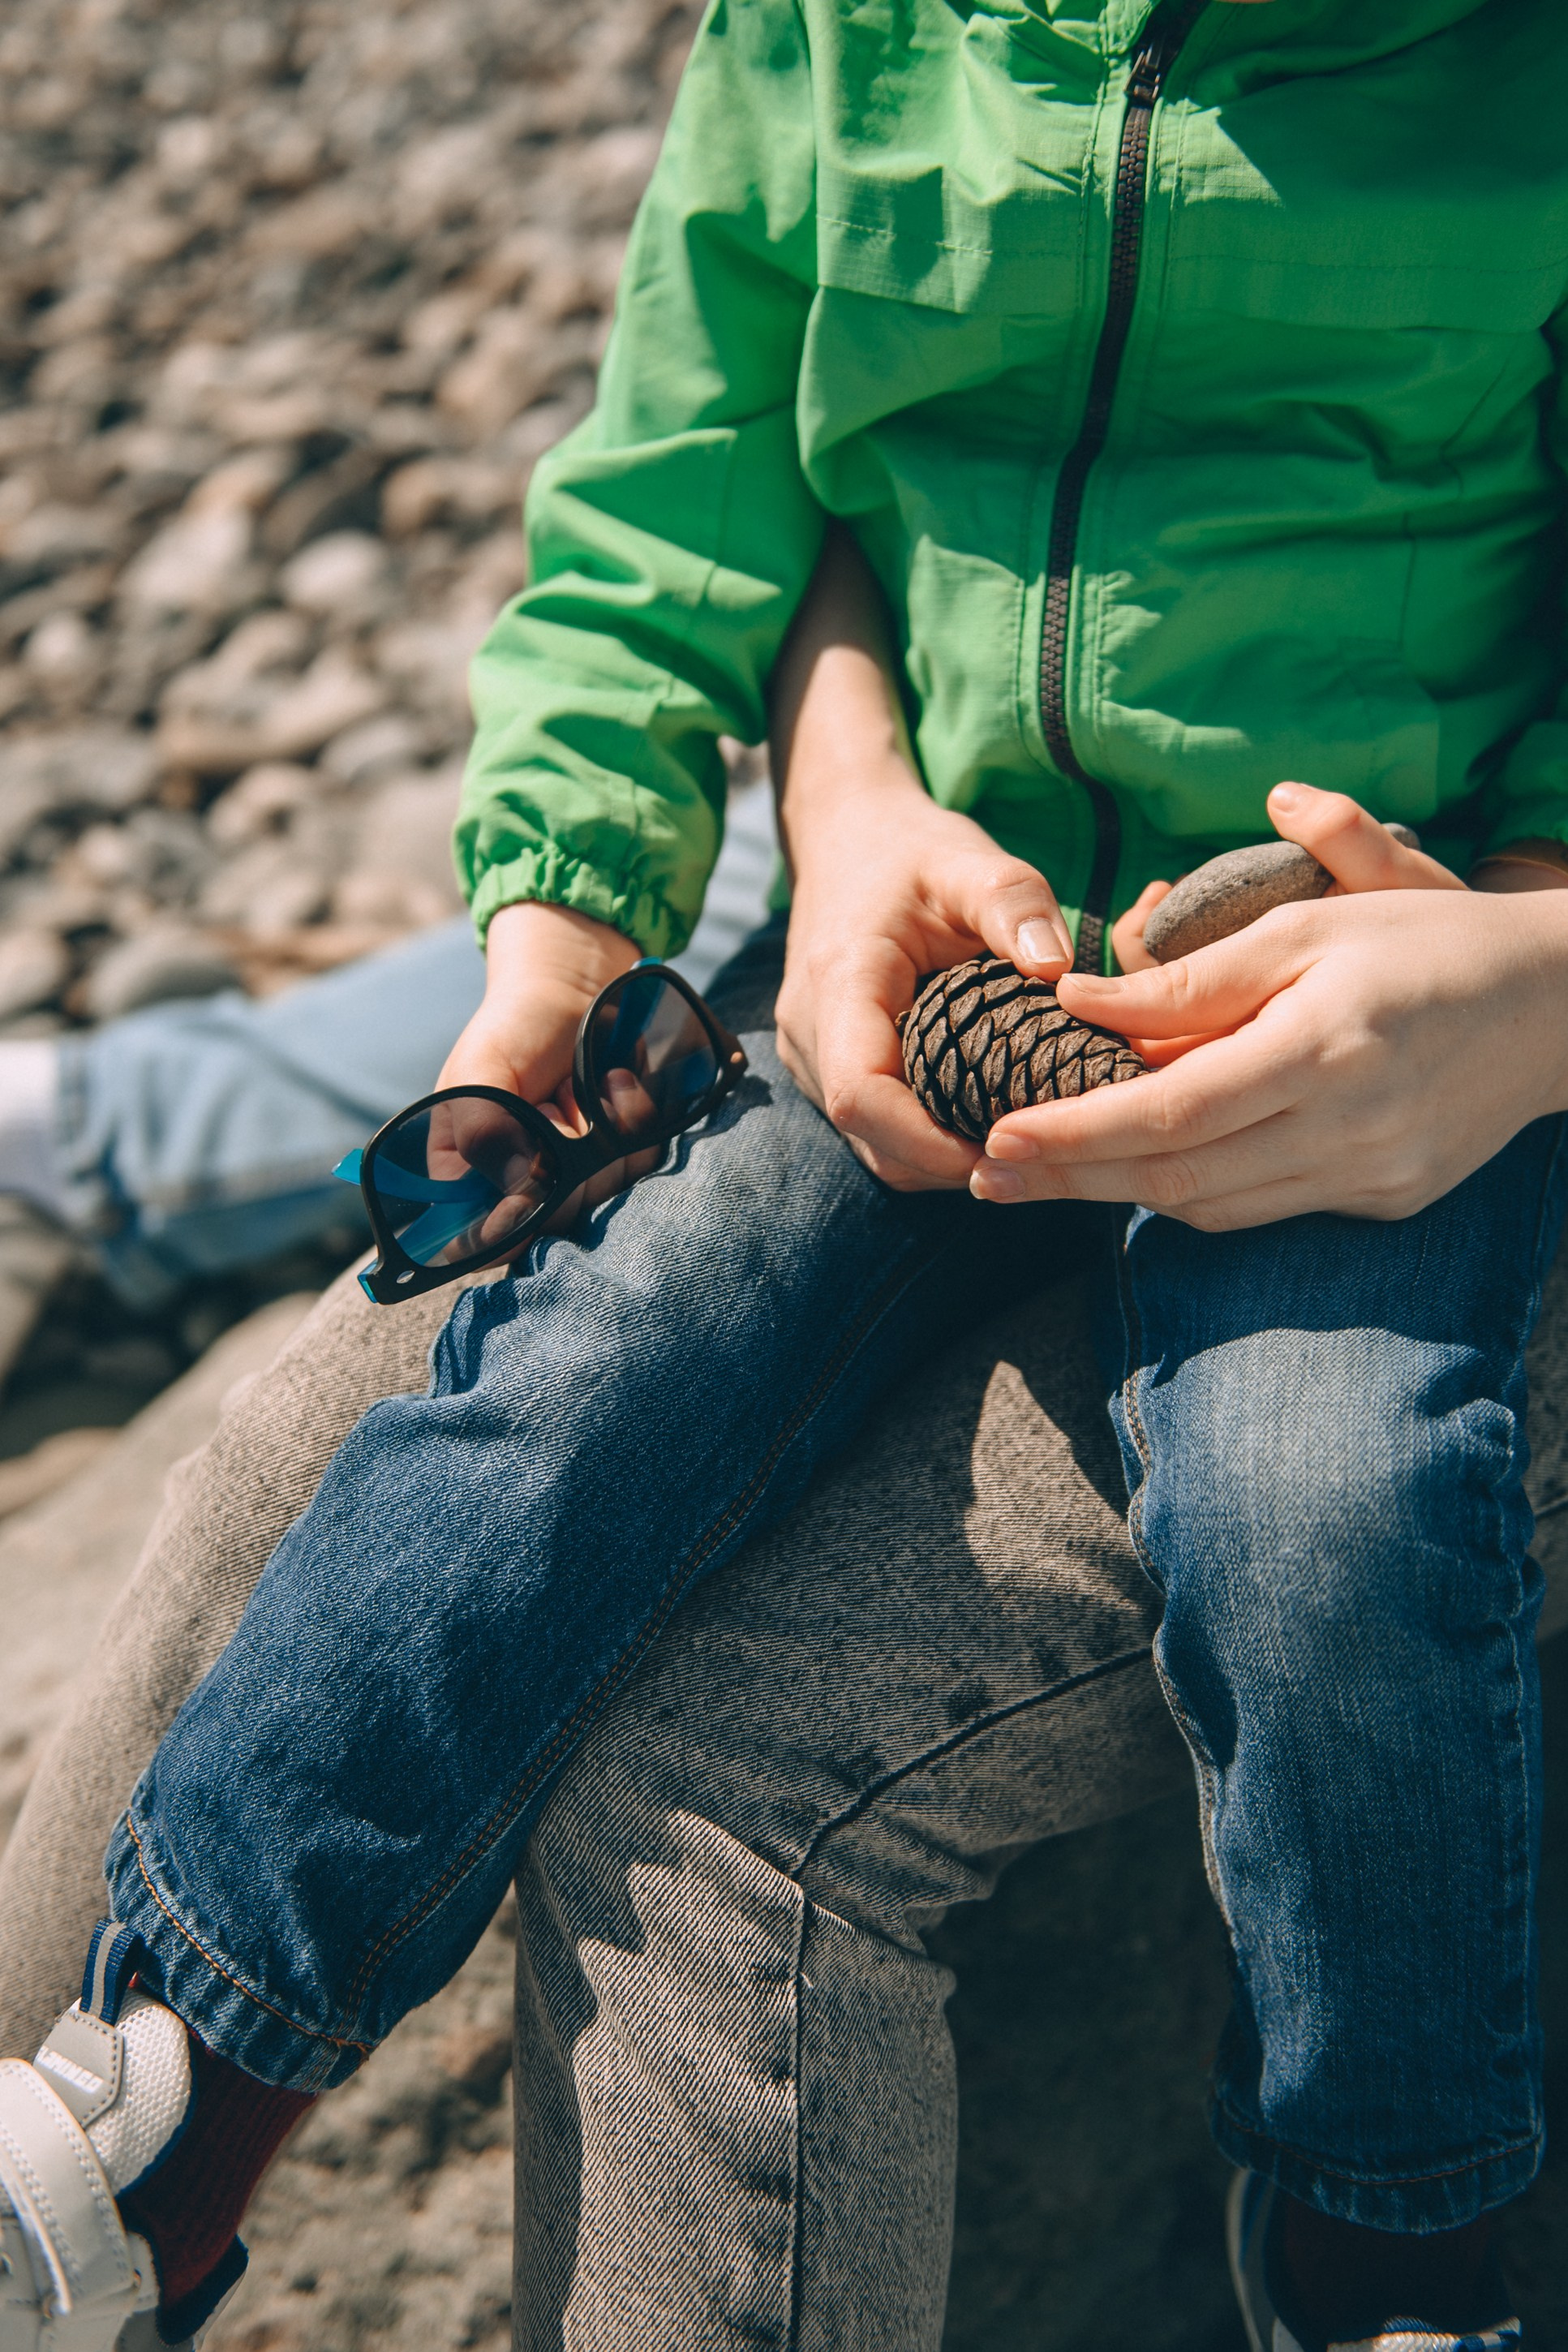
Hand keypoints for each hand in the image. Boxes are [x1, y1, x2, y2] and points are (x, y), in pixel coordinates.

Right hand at [435, 900, 652, 1226]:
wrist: (573, 990)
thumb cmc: (511, 1030)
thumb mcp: (479, 1071)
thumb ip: (483, 1133)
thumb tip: (525, 1192)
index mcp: (469, 1179)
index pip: (488, 1238)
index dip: (515, 1221)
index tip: (537, 1172)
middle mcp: (525, 1188)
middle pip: (556, 1218)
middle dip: (563, 1156)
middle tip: (551, 1103)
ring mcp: (578, 1175)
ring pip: (606, 1191)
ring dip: (598, 1131)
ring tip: (577, 1085)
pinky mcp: (622, 1156)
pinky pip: (642, 1159)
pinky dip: (632, 1115)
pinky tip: (612, 1081)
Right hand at [777, 780, 1076, 1187]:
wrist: (847, 837)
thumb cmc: (911, 850)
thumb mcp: (972, 860)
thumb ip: (1017, 904)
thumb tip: (1059, 969)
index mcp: (840, 982)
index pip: (862, 1096)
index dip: (930, 1141)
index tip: (1007, 1145)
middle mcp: (809, 1031)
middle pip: (871, 1137)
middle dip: (949, 1160)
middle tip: (1035, 1150)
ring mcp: (808, 1054)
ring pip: (870, 1144)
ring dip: (938, 1156)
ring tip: (1015, 1137)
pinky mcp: (823, 1064)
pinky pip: (870, 1129)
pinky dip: (923, 1138)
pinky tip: (978, 1114)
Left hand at [970, 783, 1567, 1228]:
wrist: (1559, 1005)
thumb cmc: (1425, 941)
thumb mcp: (1306, 925)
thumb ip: (1190, 979)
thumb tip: (1075, 1000)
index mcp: (1326, 1049)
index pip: (1174, 1112)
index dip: (1078, 1131)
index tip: (999, 1137)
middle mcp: (1349, 1130)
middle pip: (1179, 1178)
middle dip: (1072, 1182)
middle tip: (983, 1179)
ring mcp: (1371, 1178)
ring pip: (1215, 1209)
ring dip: (1120, 1194)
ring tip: (1037, 1179)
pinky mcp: (1384, 1201)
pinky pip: (1262, 1208)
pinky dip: (1193, 1191)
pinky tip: (1137, 1171)